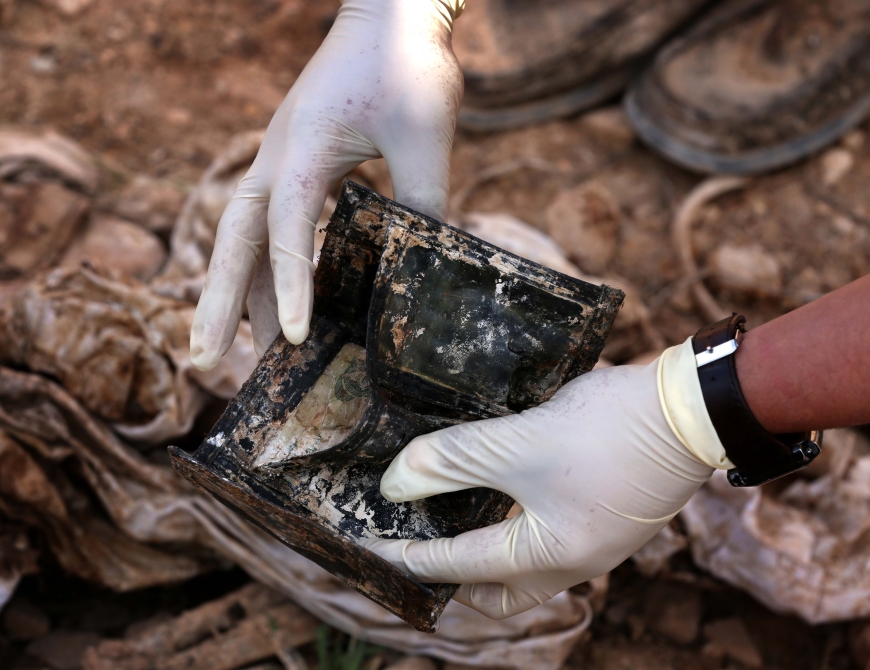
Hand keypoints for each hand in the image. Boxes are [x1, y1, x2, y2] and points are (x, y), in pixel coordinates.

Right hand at [190, 0, 463, 368]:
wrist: (389, 14)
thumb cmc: (407, 65)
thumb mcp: (424, 135)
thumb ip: (424, 199)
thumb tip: (425, 266)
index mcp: (302, 149)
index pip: (287, 228)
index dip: (290, 285)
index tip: (292, 339)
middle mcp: (275, 158)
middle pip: (232, 240)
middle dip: (216, 301)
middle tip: (201, 362)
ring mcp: (278, 160)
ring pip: (242, 235)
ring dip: (235, 291)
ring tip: (226, 352)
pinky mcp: (294, 163)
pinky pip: (267, 224)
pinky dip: (266, 265)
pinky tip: (271, 301)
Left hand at [362, 343, 728, 618]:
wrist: (692, 407)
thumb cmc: (608, 431)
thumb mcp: (520, 444)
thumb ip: (454, 461)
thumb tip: (396, 483)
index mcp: (551, 557)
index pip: (462, 566)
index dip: (412, 555)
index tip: (375, 547)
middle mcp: (577, 562)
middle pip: (503, 593)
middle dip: (459, 583)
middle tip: (421, 553)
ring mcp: (600, 541)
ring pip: (530, 567)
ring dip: (490, 553)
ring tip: (458, 522)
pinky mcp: (612, 514)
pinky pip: (553, 538)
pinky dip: (520, 529)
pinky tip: (507, 495)